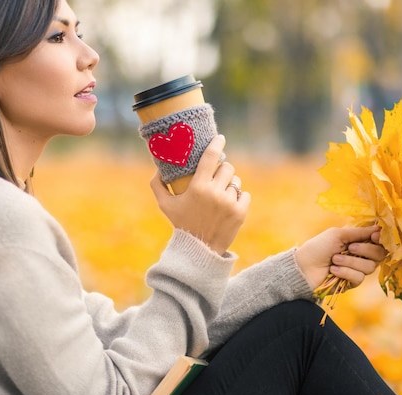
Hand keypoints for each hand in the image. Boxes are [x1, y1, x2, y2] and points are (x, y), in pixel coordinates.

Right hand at [150, 135, 250, 254]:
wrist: (200, 250)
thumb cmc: (182, 225)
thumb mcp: (165, 206)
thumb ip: (157, 185)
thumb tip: (158, 168)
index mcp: (198, 187)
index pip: (211, 157)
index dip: (217, 144)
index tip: (221, 138)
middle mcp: (215, 193)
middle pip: (227, 168)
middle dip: (223, 170)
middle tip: (217, 178)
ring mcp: (229, 202)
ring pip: (236, 181)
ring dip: (230, 185)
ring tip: (220, 195)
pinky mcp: (240, 212)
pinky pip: (244, 194)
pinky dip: (238, 197)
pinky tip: (229, 205)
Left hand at [294, 225, 385, 290]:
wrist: (303, 268)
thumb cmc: (318, 247)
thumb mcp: (338, 234)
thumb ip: (359, 232)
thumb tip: (379, 228)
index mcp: (357, 241)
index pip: (378, 241)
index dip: (380, 239)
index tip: (374, 237)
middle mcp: (360, 255)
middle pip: (379, 254)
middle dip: (366, 250)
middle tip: (351, 247)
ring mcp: (356, 269)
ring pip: (369, 267)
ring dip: (350, 262)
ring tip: (334, 259)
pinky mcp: (351, 283)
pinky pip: (359, 278)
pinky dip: (345, 272)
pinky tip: (333, 270)